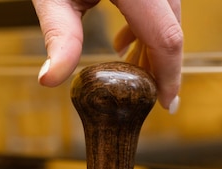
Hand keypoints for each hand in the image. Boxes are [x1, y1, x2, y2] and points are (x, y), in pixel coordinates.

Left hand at [32, 0, 182, 111]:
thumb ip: (58, 36)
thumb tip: (50, 80)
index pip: (166, 37)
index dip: (170, 75)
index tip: (167, 104)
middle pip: (171, 26)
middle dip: (160, 64)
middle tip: (144, 94)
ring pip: (167, 13)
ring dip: (152, 45)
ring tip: (128, 69)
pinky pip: (159, 0)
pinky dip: (146, 24)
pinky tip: (124, 41)